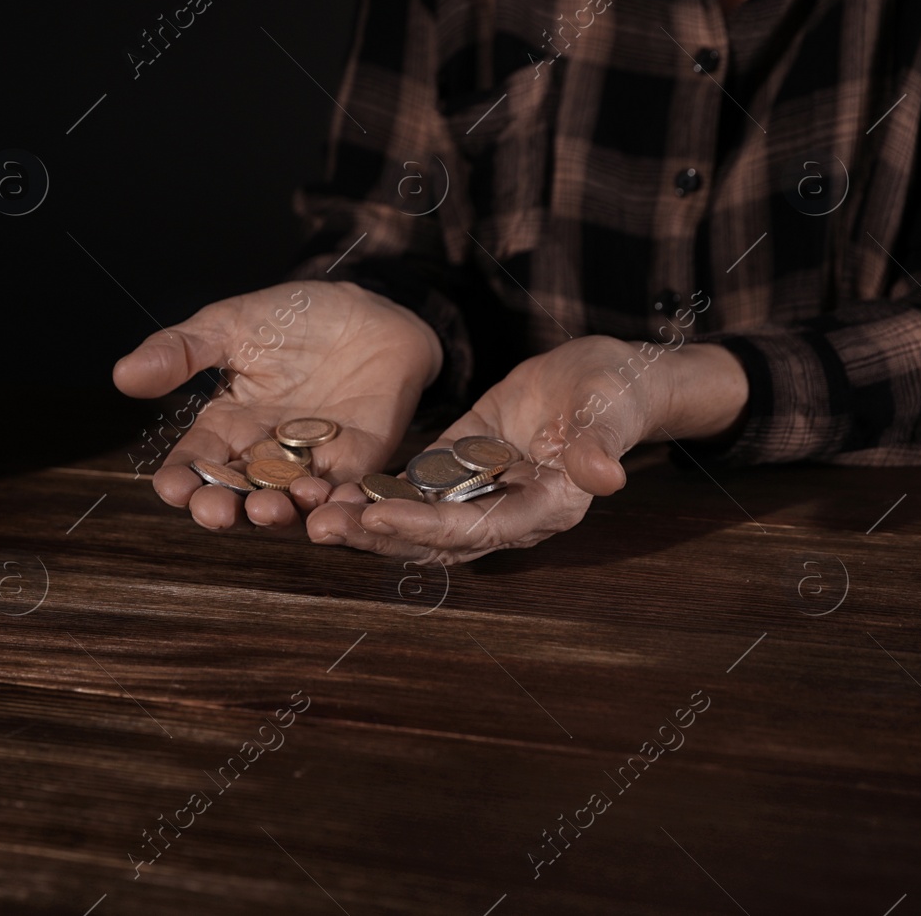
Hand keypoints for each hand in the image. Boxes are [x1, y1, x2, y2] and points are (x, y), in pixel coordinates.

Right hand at [113, 281, 442, 529]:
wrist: (367, 310)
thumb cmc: (292, 317)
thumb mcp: (229, 325)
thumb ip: (181, 351)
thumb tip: (123, 374)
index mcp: (225, 426)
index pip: (194, 464)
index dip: (180, 481)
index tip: (173, 488)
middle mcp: (263, 455)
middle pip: (235, 495)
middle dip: (224, 508)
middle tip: (217, 512)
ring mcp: (310, 463)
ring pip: (288, 503)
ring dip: (278, 513)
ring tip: (270, 509)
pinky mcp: (357, 461)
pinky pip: (345, 492)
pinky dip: (338, 505)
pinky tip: (330, 506)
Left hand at [304, 336, 747, 563]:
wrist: (605, 379)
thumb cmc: (613, 393)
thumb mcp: (606, 409)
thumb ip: (596, 445)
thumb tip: (602, 477)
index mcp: (545, 509)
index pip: (477, 529)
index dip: (425, 527)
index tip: (374, 515)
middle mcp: (507, 515)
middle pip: (433, 540)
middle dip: (376, 535)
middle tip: (318, 527)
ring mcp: (479, 496)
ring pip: (413, 522)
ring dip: (363, 521)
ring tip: (307, 514)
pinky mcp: (458, 470)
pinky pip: (410, 490)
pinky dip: (370, 491)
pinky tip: (325, 485)